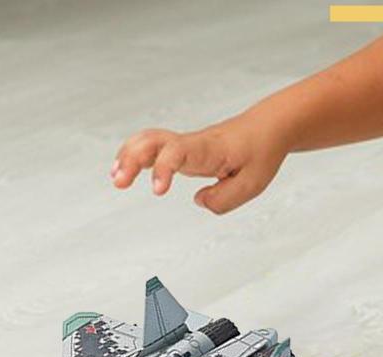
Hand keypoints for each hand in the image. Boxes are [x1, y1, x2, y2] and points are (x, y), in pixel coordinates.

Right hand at [110, 114, 287, 214]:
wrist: (267, 128)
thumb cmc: (260, 153)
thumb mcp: (252, 184)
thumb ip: (224, 199)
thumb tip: (199, 201)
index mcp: (210, 149)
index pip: (178, 152)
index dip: (163, 169)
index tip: (157, 191)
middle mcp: (193, 143)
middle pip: (154, 140)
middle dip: (132, 159)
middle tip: (118, 182)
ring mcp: (186, 144)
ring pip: (149, 140)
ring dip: (128, 156)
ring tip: (116, 178)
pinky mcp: (183, 149)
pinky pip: (154, 147)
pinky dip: (135, 156)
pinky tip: (123, 173)